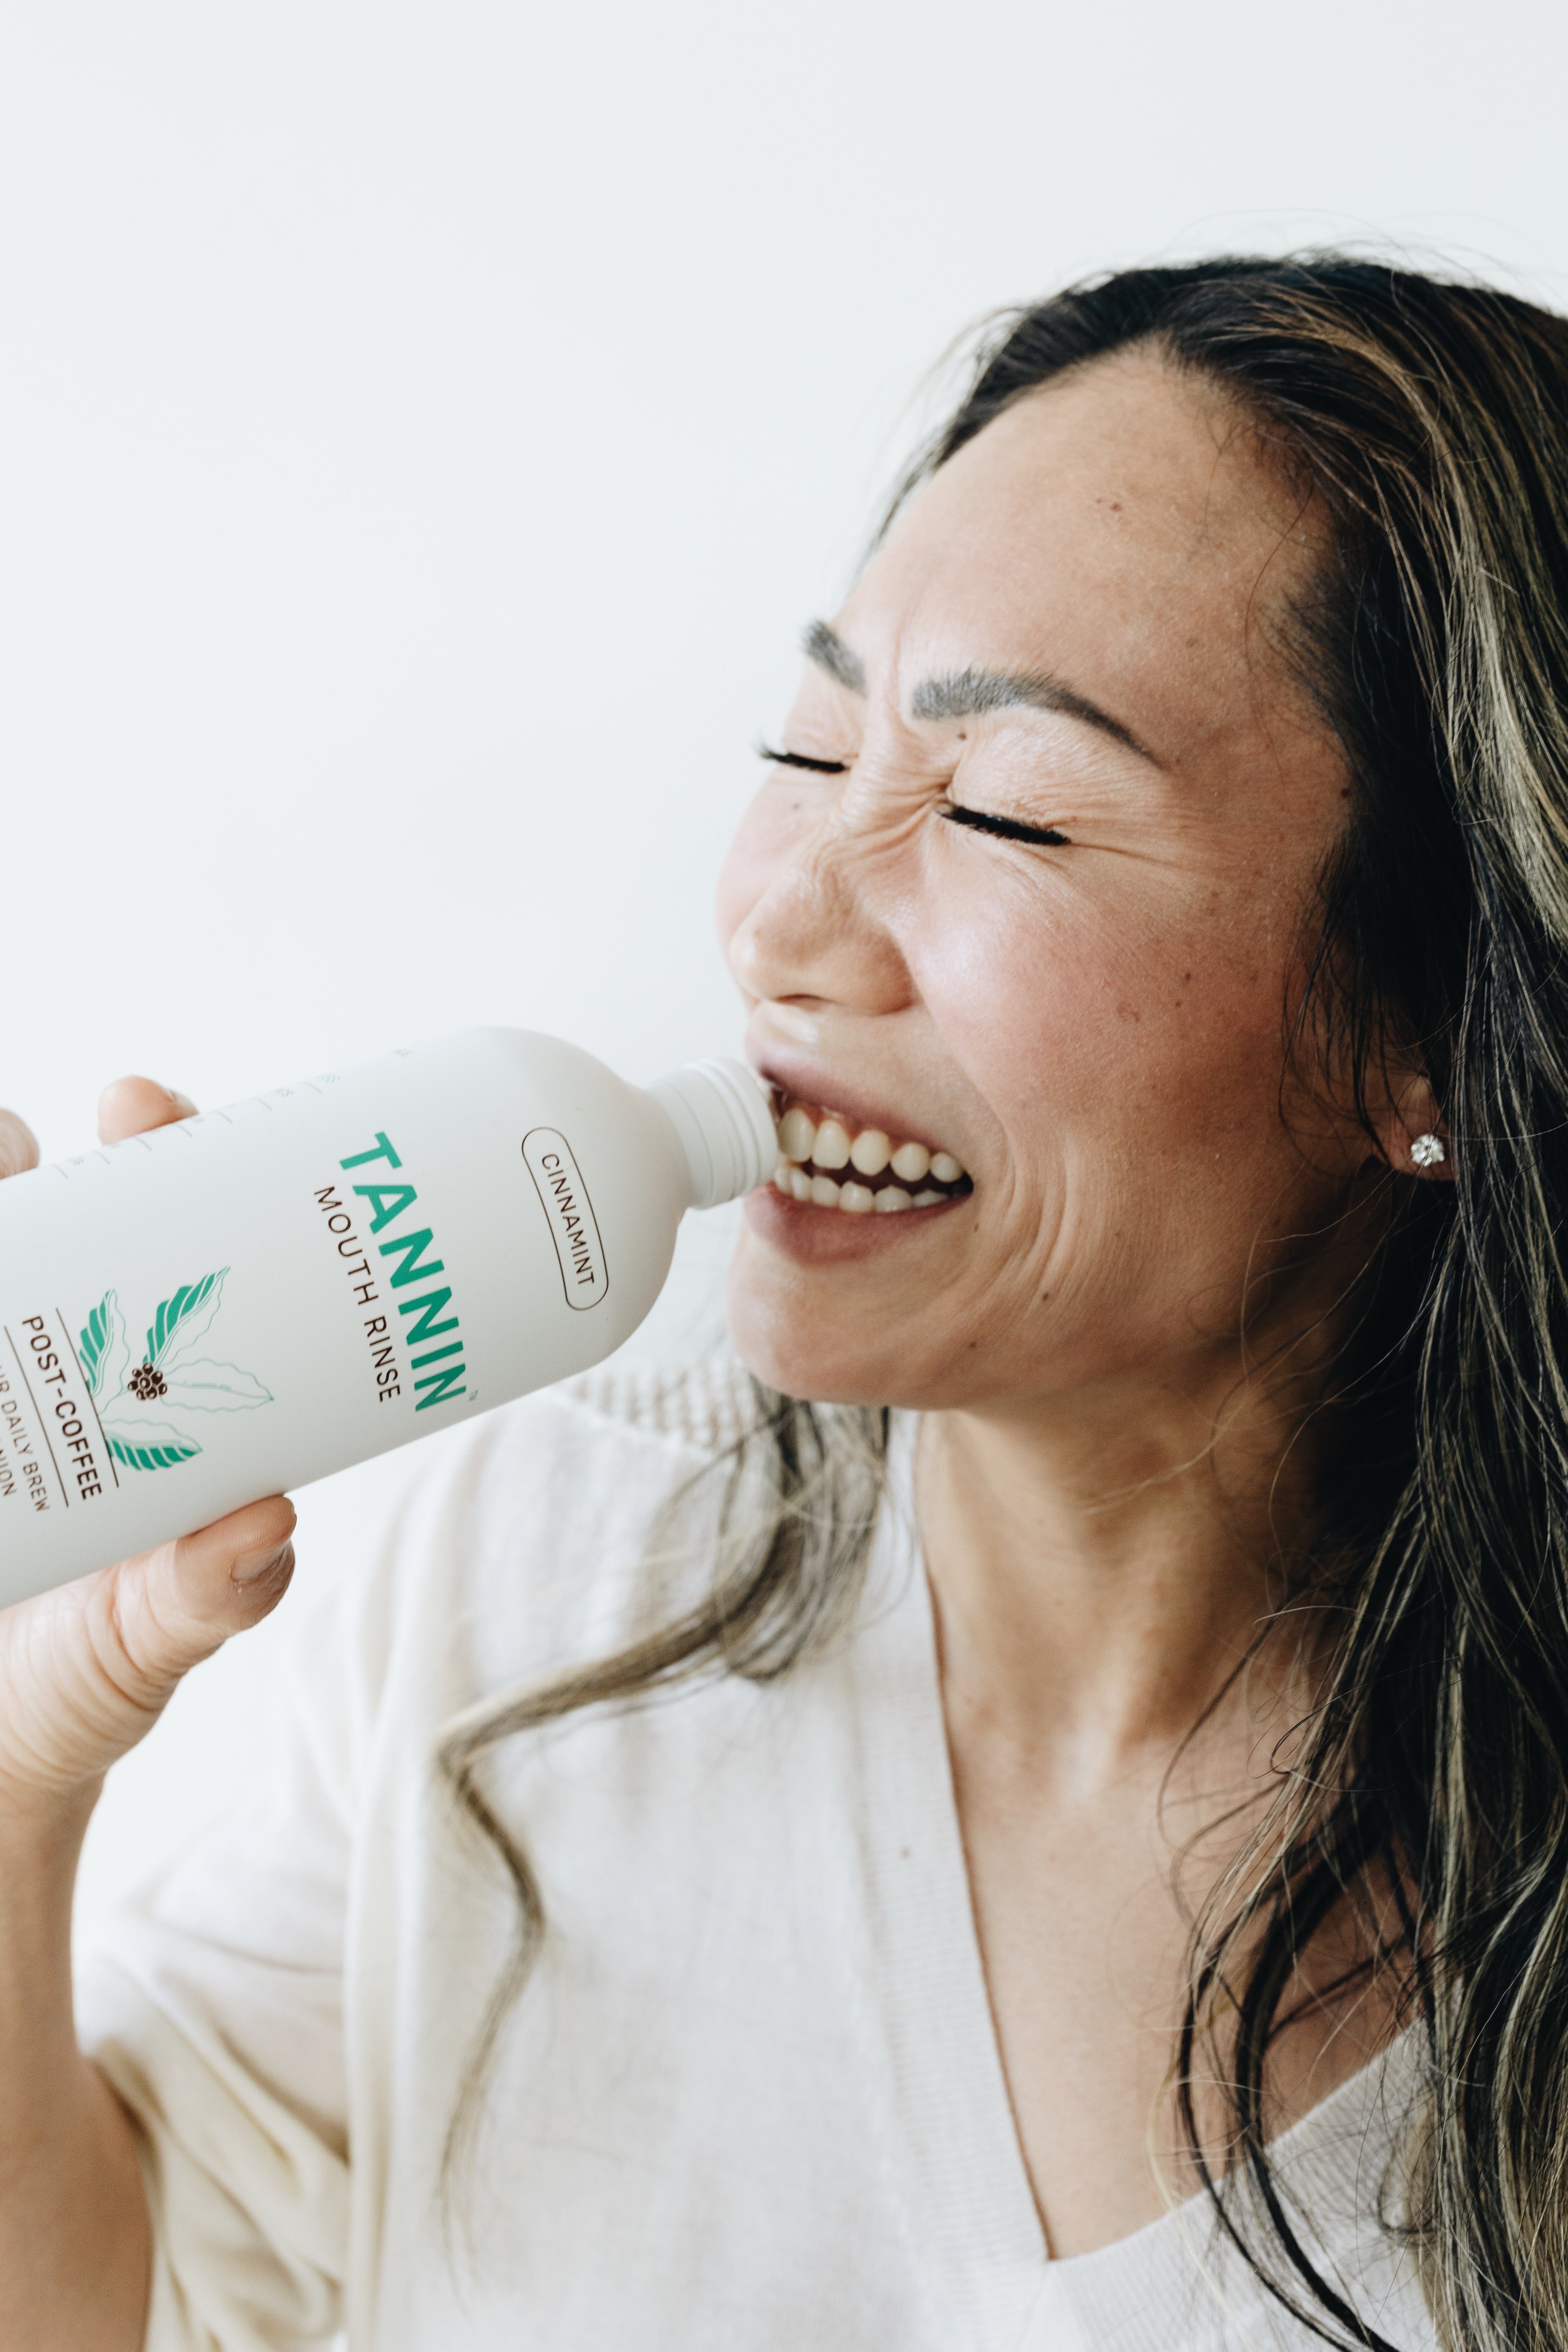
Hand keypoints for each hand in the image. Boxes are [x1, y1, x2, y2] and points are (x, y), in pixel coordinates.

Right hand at [0, 1077, 295, 1818]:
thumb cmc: (84, 1685)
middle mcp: (42, 1355)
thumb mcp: (154, 1641)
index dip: (156, 1150)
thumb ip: (211, 1594)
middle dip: (12, 1149)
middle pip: (35, 1208)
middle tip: (22, 1142)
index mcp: (136, 1381)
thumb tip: (274, 1522)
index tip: (139, 1109)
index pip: (159, 1225)